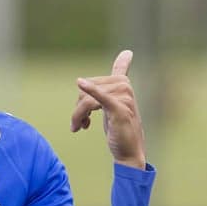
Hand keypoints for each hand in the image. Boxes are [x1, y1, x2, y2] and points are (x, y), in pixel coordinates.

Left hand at [70, 50, 145, 168]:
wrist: (129, 152)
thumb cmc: (118, 131)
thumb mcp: (111, 109)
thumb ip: (103, 94)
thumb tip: (92, 80)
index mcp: (123, 85)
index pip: (120, 69)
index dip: (123, 62)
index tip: (128, 53)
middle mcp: (125, 87)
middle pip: (87, 87)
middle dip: (79, 107)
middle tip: (81, 123)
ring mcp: (123, 97)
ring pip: (86, 99)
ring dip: (77, 115)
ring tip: (80, 127)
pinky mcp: (118, 108)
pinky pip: (99, 96)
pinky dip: (90, 90)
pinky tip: (80, 83)